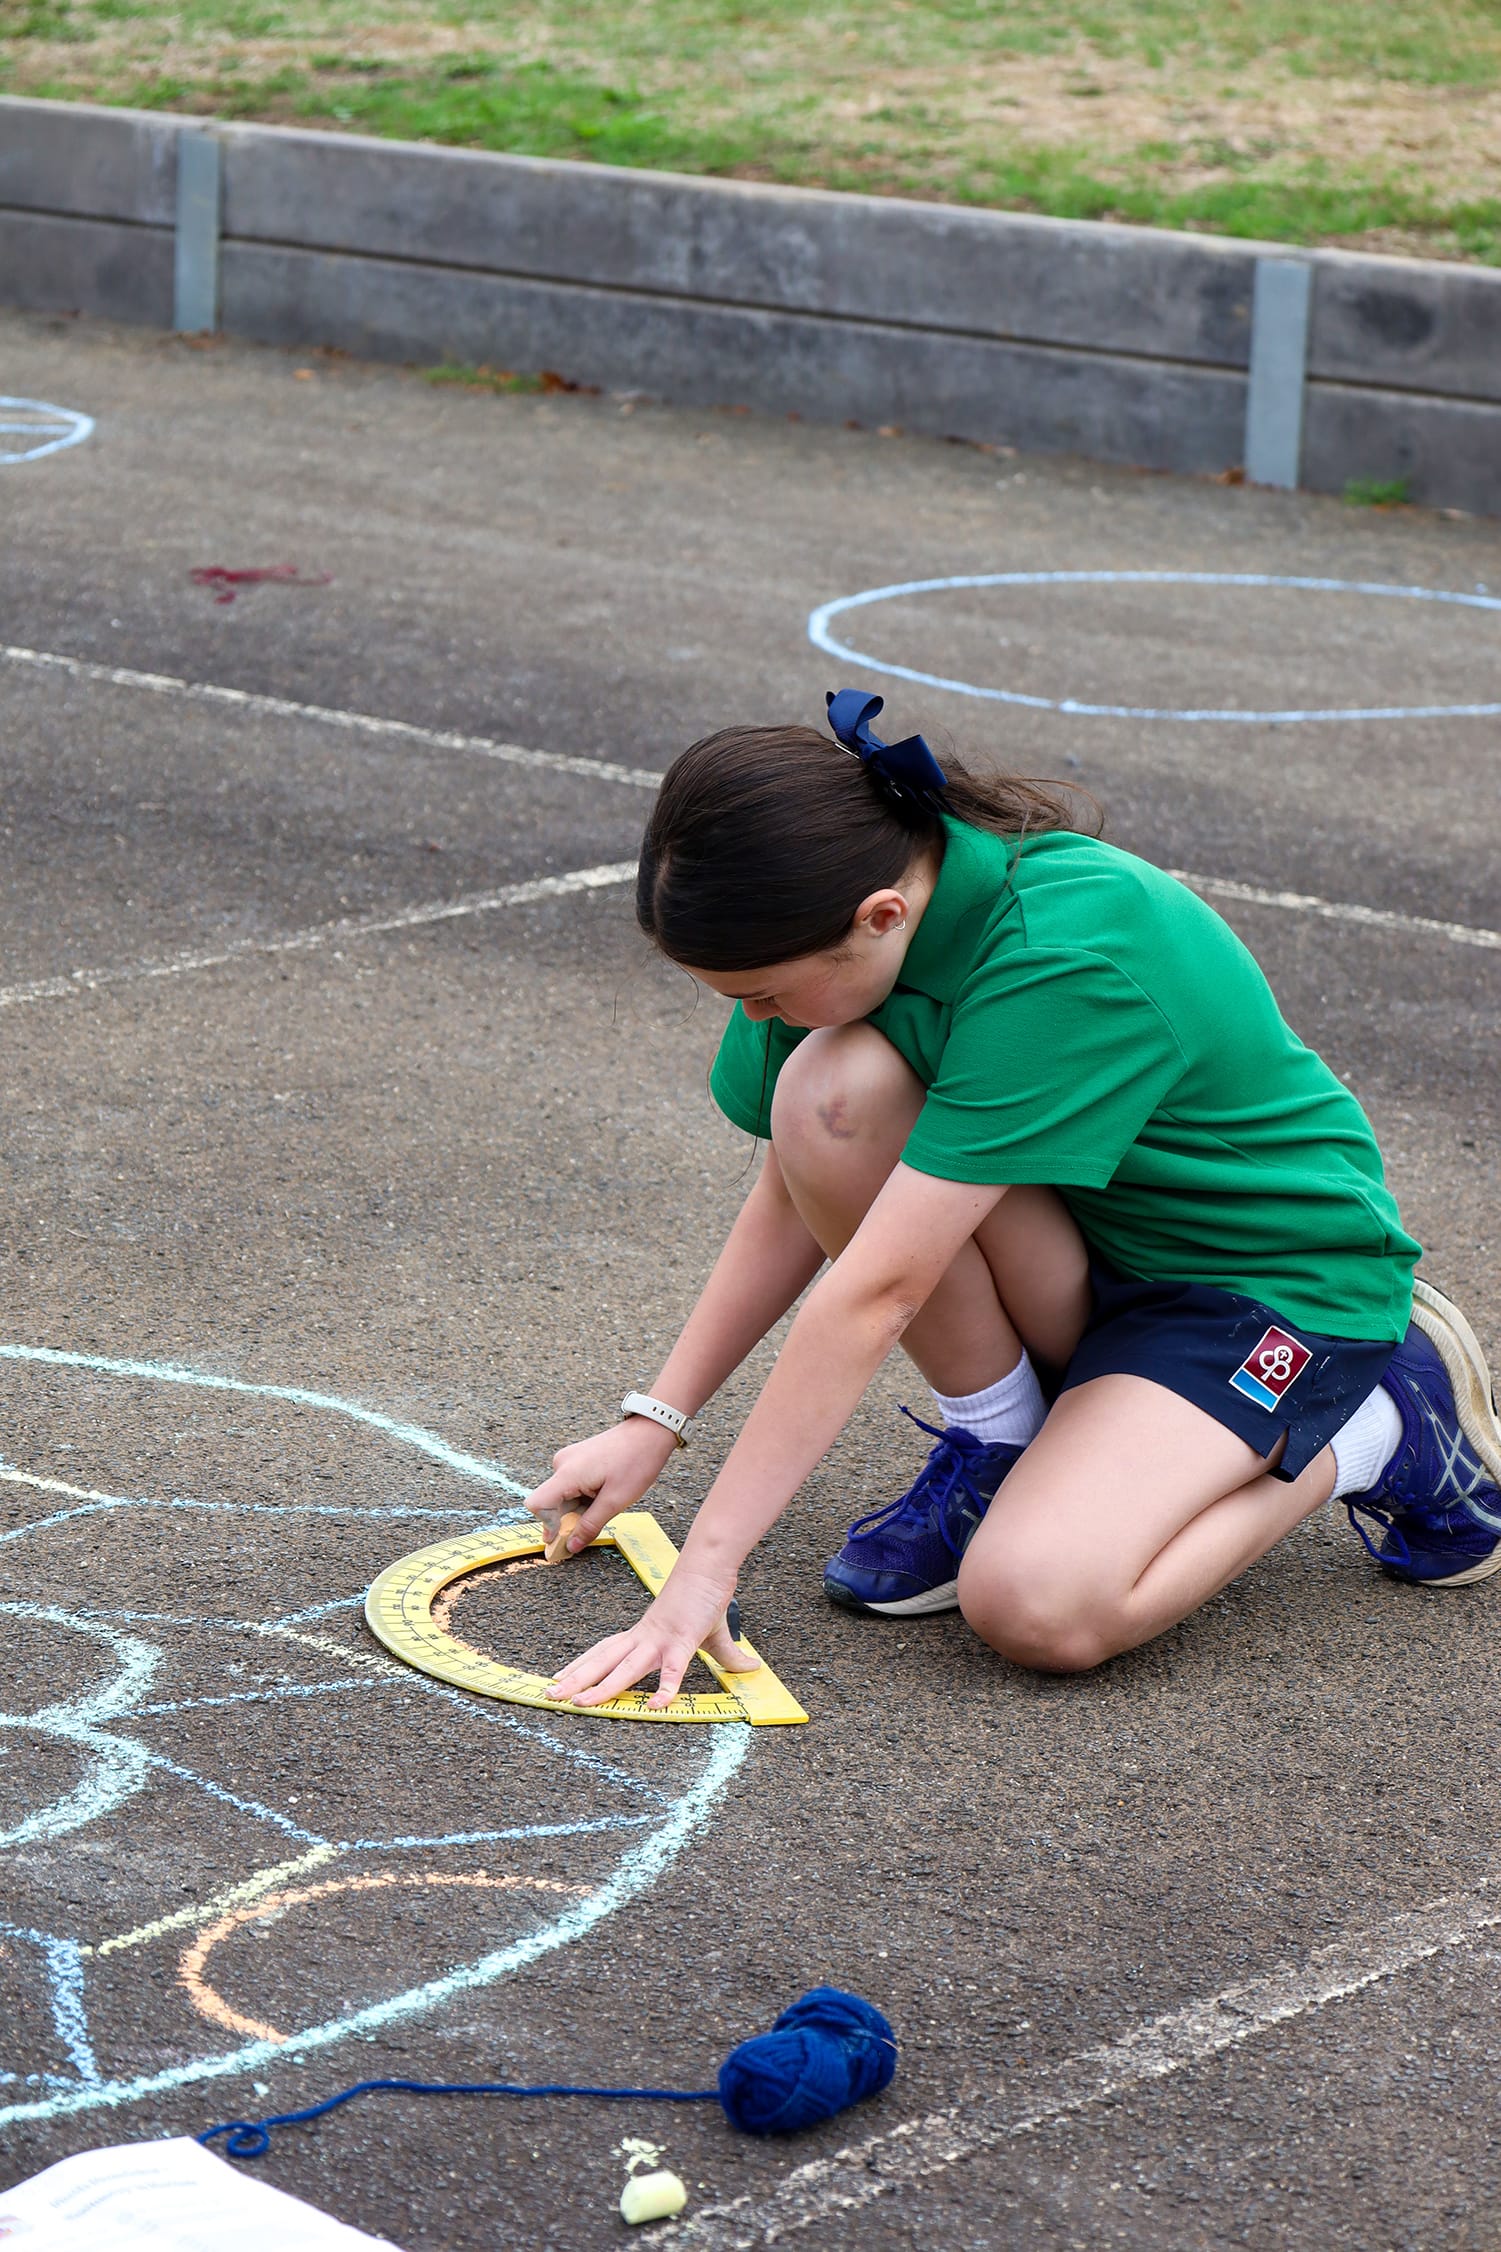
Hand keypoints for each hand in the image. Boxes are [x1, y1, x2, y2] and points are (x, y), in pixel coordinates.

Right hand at [525, 1419, 680, 1551]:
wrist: (649, 1432)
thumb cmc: (636, 1462)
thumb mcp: (615, 1501)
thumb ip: (590, 1525)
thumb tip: (570, 1547)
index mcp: (567, 1474)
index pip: (536, 1505)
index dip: (549, 1525)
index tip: (568, 1536)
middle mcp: (562, 1464)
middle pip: (551, 1503)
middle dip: (568, 1519)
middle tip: (596, 1523)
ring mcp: (569, 1460)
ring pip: (563, 1497)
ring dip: (579, 1508)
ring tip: (605, 1502)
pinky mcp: (577, 1459)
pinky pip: (571, 1486)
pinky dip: (583, 1497)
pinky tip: (604, 1494)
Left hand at [547, 1562, 760, 1709]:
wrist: (711, 1565)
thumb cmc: (706, 1597)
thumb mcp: (713, 1636)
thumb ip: (728, 1657)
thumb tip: (752, 1667)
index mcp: (644, 1635)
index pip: (604, 1651)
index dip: (581, 1665)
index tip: (558, 1677)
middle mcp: (645, 1638)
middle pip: (603, 1661)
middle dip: (576, 1679)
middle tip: (549, 1695)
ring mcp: (661, 1640)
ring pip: (626, 1668)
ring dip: (602, 1687)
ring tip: (582, 1704)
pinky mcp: (683, 1640)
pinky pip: (673, 1668)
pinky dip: (665, 1687)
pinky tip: (657, 1706)